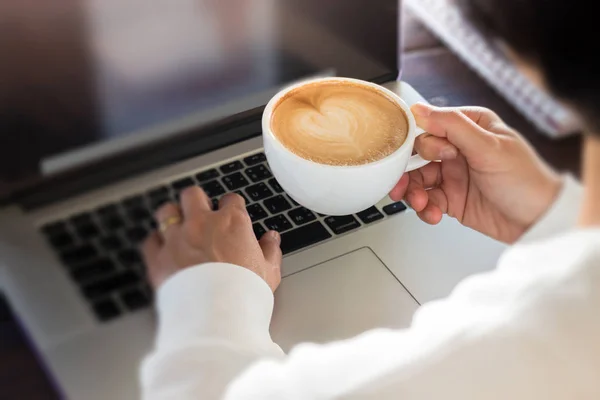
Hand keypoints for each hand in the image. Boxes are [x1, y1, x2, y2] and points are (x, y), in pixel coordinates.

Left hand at [142, 187, 281, 290]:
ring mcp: (177, 239)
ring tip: (178, 225)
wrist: (218, 315)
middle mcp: (201, 224)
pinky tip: (163, 248)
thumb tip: (272, 239)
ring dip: (172, 216)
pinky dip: (156, 243)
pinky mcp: (159, 258)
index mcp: (232, 223)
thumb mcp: (269, 271)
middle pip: (193, 195)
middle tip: (201, 212)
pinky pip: (151, 241)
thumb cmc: (246, 293)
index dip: (232, 206)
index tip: (232, 214)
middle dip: (197, 201)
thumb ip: (270, 250)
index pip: (231, 200)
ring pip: (167, 211)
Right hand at [390, 103, 561, 242]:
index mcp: (470, 127)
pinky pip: (427, 201)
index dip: (419, 142)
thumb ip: (453, 126)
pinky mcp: (451, 199)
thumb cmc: (526, 181)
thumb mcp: (489, 148)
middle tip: (407, 184)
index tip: (421, 156)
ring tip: (420, 202)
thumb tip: (421, 109)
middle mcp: (459, 149)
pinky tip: (432, 213)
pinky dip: (424, 208)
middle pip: (418, 155)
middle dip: (409, 171)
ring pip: (418, 179)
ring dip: (413, 192)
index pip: (430, 127)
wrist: (539, 222)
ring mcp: (454, 175)